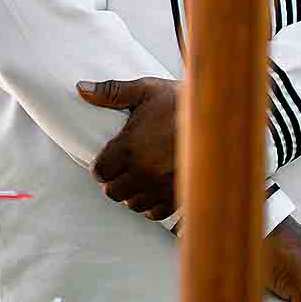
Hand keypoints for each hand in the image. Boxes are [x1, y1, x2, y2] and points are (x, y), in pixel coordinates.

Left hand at [77, 77, 178, 219]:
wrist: (218, 119)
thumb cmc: (180, 101)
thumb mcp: (145, 90)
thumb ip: (111, 92)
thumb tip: (82, 88)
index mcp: (131, 147)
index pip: (100, 172)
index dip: (101, 167)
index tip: (107, 160)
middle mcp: (145, 172)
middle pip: (114, 193)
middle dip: (114, 181)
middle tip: (122, 169)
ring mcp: (163, 187)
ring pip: (134, 205)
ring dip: (132, 194)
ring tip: (138, 178)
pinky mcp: (180, 196)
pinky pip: (157, 213)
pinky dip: (152, 204)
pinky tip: (154, 189)